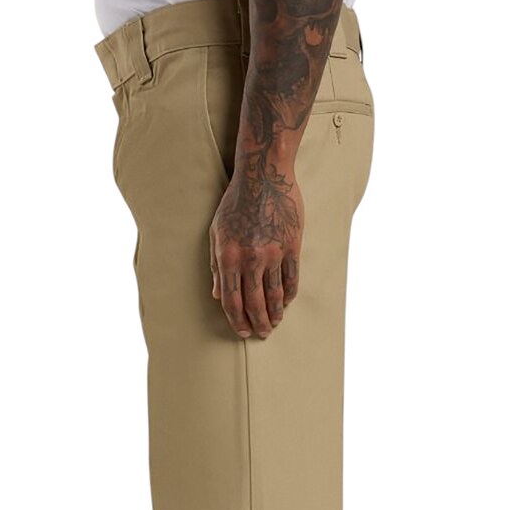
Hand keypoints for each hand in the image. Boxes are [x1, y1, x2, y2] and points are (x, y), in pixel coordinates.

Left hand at [209, 160, 303, 339]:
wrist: (264, 176)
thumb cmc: (235, 203)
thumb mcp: (216, 232)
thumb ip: (217, 265)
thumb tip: (217, 294)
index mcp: (228, 257)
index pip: (231, 301)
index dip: (237, 321)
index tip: (242, 331)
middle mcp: (250, 260)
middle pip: (255, 304)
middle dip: (258, 323)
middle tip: (261, 334)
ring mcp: (273, 254)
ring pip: (275, 296)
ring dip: (275, 314)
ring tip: (274, 323)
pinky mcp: (292, 247)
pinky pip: (292, 279)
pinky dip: (289, 295)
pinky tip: (286, 303)